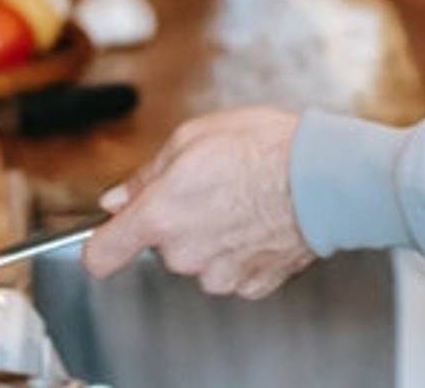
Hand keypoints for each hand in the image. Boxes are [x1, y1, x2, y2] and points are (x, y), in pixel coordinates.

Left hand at [82, 108, 313, 298]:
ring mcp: (219, 275)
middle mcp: (184, 254)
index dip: (102, 244)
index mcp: (160, 216)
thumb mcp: (190, 138)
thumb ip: (145, 175)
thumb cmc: (262, 148)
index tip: (110, 234)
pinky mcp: (251, 286)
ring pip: (197, 259)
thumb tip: (117, 198)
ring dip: (209, 236)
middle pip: (160, 247)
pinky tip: (257, 221)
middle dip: (175, 221)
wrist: (324, 176)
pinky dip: (239, 250)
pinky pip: (231, 270)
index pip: (101, 255)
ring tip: (239, 200)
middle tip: (206, 187)